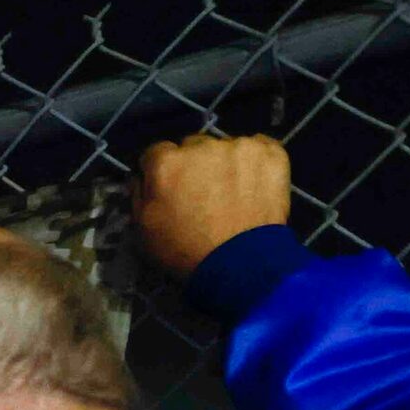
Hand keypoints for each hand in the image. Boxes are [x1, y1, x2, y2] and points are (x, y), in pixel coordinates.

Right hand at [134, 132, 291, 281]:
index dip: (160, 172)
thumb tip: (142, 176)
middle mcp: (202, 146)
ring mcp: (239, 147)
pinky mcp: (270, 153)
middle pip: (192, 147)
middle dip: (193, 164)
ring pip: (225, 147)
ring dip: (224, 163)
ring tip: (231, 191)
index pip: (156, 153)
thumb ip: (138, 194)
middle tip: (201, 192)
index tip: (168, 189)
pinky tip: (253, 181)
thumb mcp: (143, 228)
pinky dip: (254, 161)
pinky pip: (258, 147)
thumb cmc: (184, 249)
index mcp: (167, 162)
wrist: (240, 263)